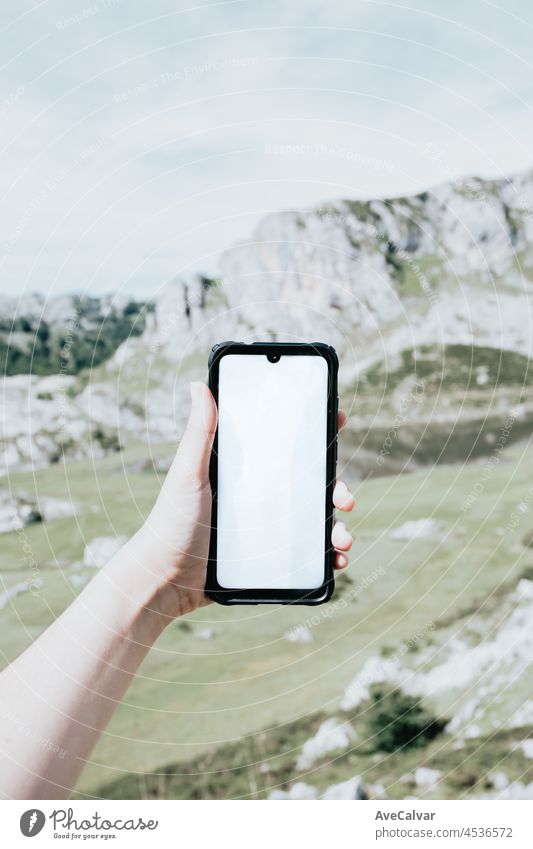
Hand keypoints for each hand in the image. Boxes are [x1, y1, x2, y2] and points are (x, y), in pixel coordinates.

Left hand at [131, 383, 354, 623]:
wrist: (164, 578)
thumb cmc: (170, 523)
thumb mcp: (187, 474)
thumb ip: (198, 433)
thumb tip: (197, 384)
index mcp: (245, 471)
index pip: (285, 446)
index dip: (315, 432)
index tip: (337, 419)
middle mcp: (260, 496)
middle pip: (311, 484)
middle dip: (338, 488)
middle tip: (346, 498)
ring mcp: (267, 528)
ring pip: (315, 521)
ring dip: (339, 527)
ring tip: (343, 539)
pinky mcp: (269, 558)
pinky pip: (306, 554)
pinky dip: (327, 556)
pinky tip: (336, 560)